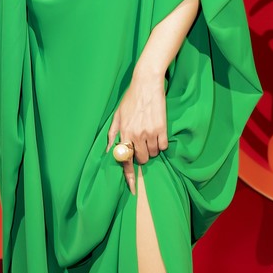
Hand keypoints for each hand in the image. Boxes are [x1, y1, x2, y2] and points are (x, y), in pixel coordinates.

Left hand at [106, 71, 168, 195]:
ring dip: (152, 148)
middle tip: (142, 142)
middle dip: (142, 155)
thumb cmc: (131, 98)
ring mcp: (149, 132)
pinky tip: (158, 132)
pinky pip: (164, 146)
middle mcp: (135, 135)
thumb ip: (113, 135)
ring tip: (150, 134)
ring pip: (153, 154)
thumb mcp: (117, 115)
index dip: (129, 176)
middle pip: (141, 159)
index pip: (125, 161)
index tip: (132, 189)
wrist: (147, 83)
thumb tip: (108, 152)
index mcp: (123, 132)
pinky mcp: (161, 128)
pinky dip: (162, 143)